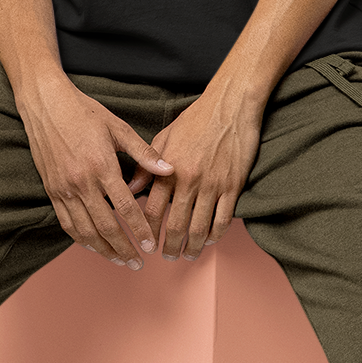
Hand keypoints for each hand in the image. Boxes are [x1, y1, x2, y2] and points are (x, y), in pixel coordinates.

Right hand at [19, 76, 172, 267]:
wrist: (46, 104)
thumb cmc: (84, 112)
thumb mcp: (118, 128)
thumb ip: (144, 152)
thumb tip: (169, 169)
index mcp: (102, 166)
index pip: (125, 208)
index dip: (139, 229)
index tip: (150, 245)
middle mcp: (81, 182)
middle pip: (105, 226)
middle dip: (123, 249)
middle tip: (137, 262)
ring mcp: (64, 188)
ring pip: (84, 230)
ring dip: (103, 250)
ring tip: (118, 260)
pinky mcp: (52, 190)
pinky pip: (66, 222)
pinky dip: (81, 238)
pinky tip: (93, 246)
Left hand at [140, 85, 260, 259]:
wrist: (229, 105)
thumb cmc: (195, 120)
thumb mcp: (164, 137)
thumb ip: (144, 165)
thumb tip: (129, 189)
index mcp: (168, 170)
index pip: (152, 211)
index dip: (147, 231)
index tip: (146, 242)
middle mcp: (189, 181)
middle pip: (175, 226)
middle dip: (169, 247)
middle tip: (167, 257)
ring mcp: (212, 186)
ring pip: (199, 228)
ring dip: (191, 247)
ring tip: (187, 255)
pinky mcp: (233, 186)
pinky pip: (223, 220)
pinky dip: (215, 235)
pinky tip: (209, 240)